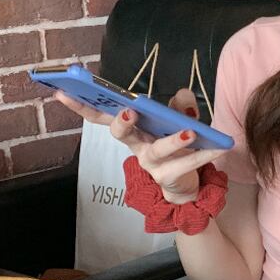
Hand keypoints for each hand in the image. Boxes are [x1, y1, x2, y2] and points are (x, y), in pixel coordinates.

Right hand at [54, 88, 225, 203]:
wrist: (187, 188)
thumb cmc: (176, 148)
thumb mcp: (177, 121)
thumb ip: (180, 106)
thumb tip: (182, 94)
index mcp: (133, 130)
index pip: (102, 115)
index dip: (81, 105)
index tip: (61, 91)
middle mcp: (137, 146)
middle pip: (121, 133)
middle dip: (122, 123)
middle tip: (129, 112)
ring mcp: (152, 164)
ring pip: (158, 150)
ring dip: (173, 140)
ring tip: (189, 131)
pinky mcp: (170, 178)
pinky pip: (186, 165)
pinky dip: (204, 154)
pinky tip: (218, 147)